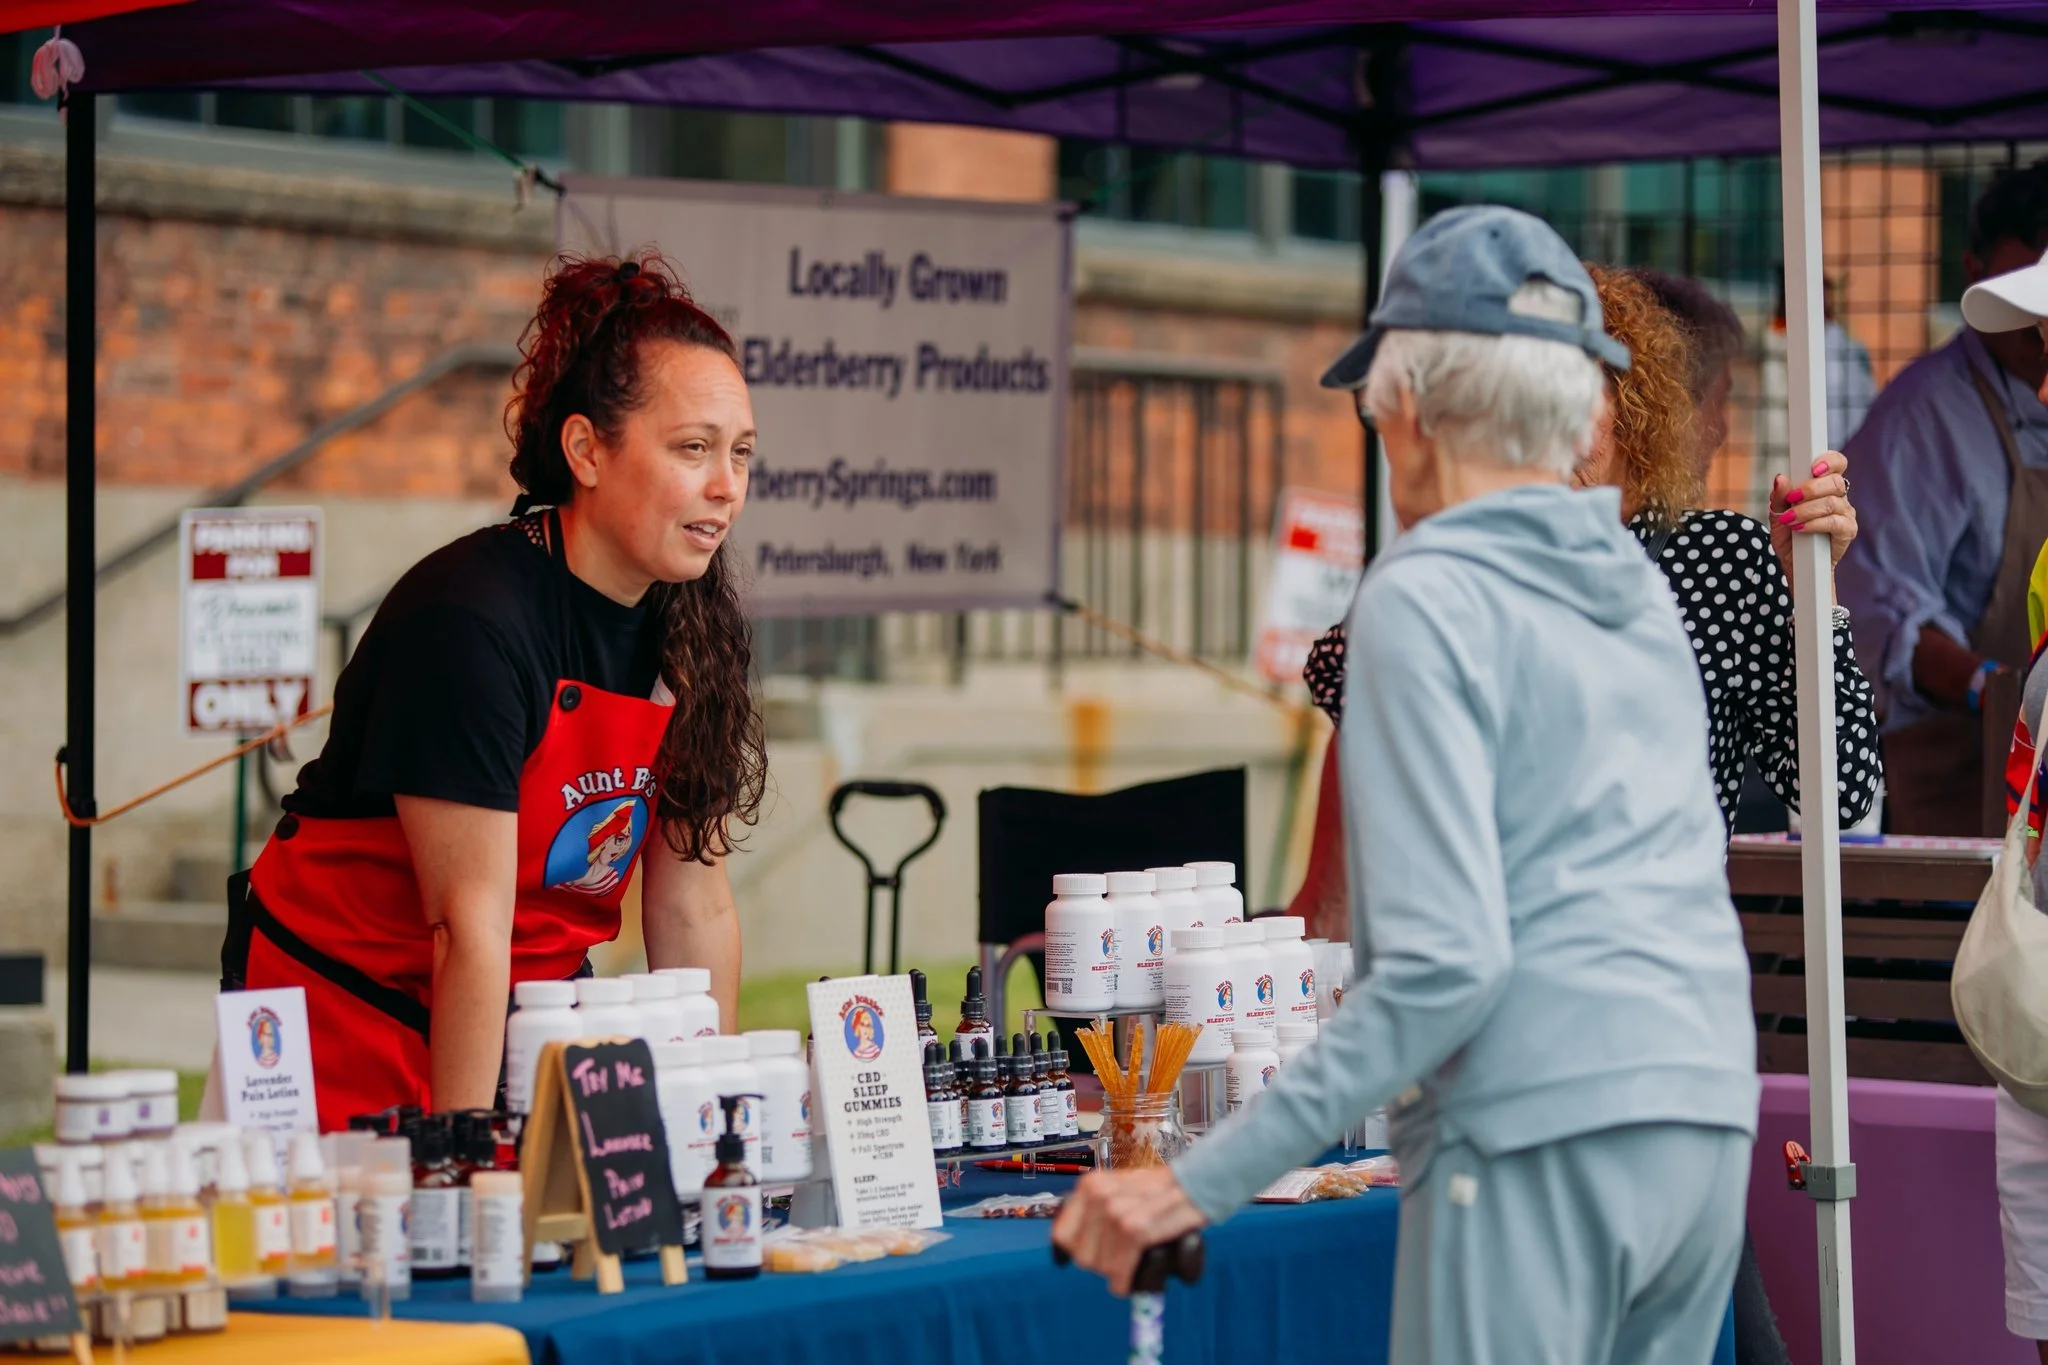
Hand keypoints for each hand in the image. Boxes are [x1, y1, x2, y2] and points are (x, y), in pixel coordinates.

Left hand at [1051, 1166, 1206, 1296]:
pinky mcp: (1135, 1229)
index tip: (1092, 1256)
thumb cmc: (1159, 1190)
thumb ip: (1094, 1212)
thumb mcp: (1118, 1189)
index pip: (1063, 1235)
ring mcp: (1115, 1212)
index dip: (1074, 1252)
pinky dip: (1124, 1282)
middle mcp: (1098, 1196)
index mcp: (1090, 1185)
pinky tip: (1128, 1284)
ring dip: (1116, 1273)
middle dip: (1100, 1264)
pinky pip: (1120, 1269)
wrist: (1196, 1182)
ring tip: (1129, 1265)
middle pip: (1082, 1256)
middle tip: (1118, 1260)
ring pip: (1102, 1266)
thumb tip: (1069, 1252)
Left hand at [1771, 451, 1857, 585]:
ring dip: (1806, 510)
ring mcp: (1845, 513)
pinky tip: (1800, 528)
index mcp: (1824, 486)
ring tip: (1789, 519)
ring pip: (1832, 502)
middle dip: (1810, 488)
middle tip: (1791, 499)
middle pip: (1835, 481)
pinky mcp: (1848, 531)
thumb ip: (1779, 497)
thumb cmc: (1789, 536)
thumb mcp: (1777, 516)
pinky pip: (1835, 522)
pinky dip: (1814, 524)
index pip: (1837, 463)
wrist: (1795, 565)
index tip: (1813, 467)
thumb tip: (1781, 478)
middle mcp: (1839, 496)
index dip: (1829, 460)